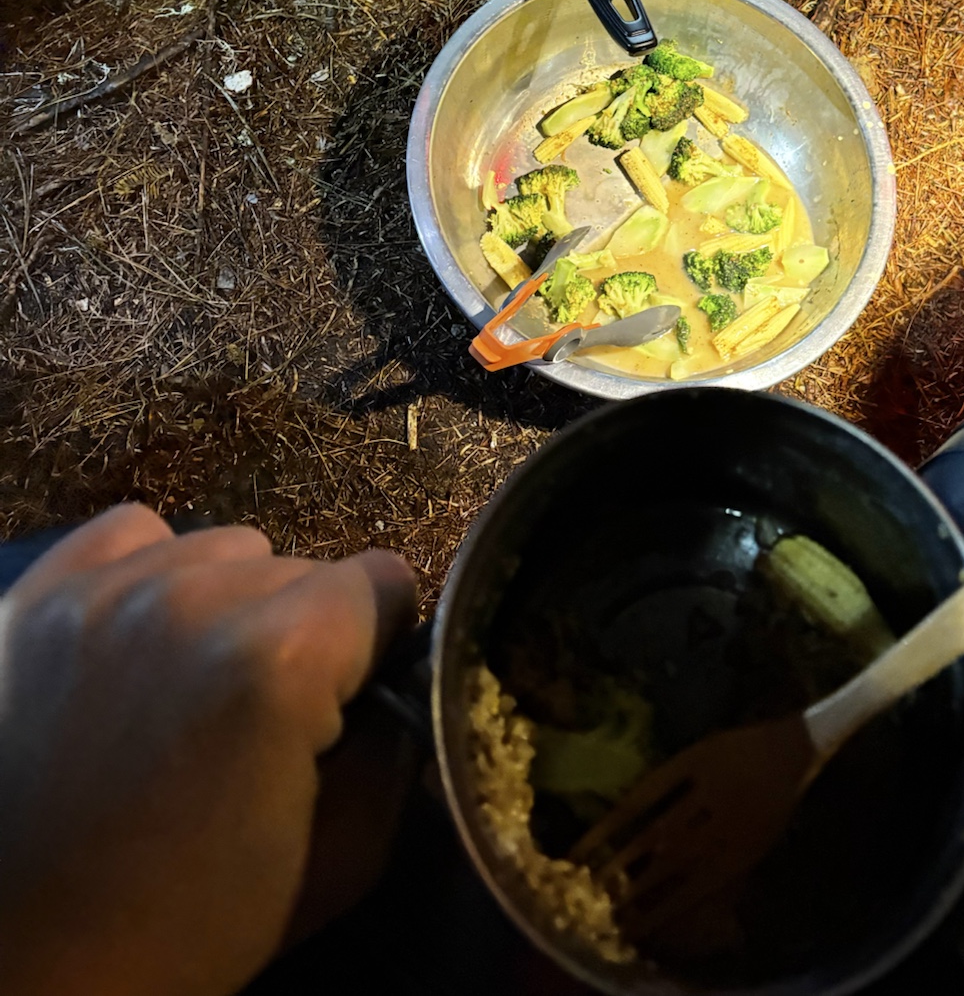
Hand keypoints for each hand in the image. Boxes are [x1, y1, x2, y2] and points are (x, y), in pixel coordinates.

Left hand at [0, 504, 417, 995]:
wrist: (23, 967)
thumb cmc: (185, 929)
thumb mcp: (337, 863)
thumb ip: (396, 753)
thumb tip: (402, 691)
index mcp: (281, 658)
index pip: (383, 581)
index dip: (378, 647)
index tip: (348, 702)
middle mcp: (194, 597)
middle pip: (302, 568)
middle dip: (302, 634)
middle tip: (261, 721)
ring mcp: (102, 591)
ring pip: (222, 549)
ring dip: (229, 604)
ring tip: (193, 687)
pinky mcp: (33, 596)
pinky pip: (129, 535)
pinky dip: (150, 575)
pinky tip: (138, 647)